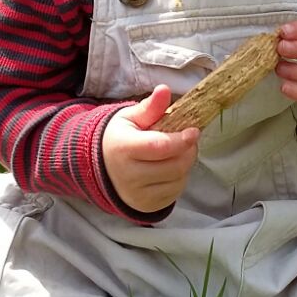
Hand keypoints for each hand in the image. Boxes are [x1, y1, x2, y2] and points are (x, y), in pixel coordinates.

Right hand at [101, 85, 198, 212]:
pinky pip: (174, 193)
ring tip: (177, 153)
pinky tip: (170, 168)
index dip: (181, 140)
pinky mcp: (146, 206)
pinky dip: (179, 179)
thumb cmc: (120, 137)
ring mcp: (137, 195)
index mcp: (123, 149)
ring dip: (185, 165)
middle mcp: (129, 175)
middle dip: (188, 151)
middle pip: (173, 166)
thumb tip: (164, 90)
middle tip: (188, 140)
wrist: (102, 167)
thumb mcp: (131, 118)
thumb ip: (150, 107)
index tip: (194, 131)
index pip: (159, 147)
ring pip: (177, 180)